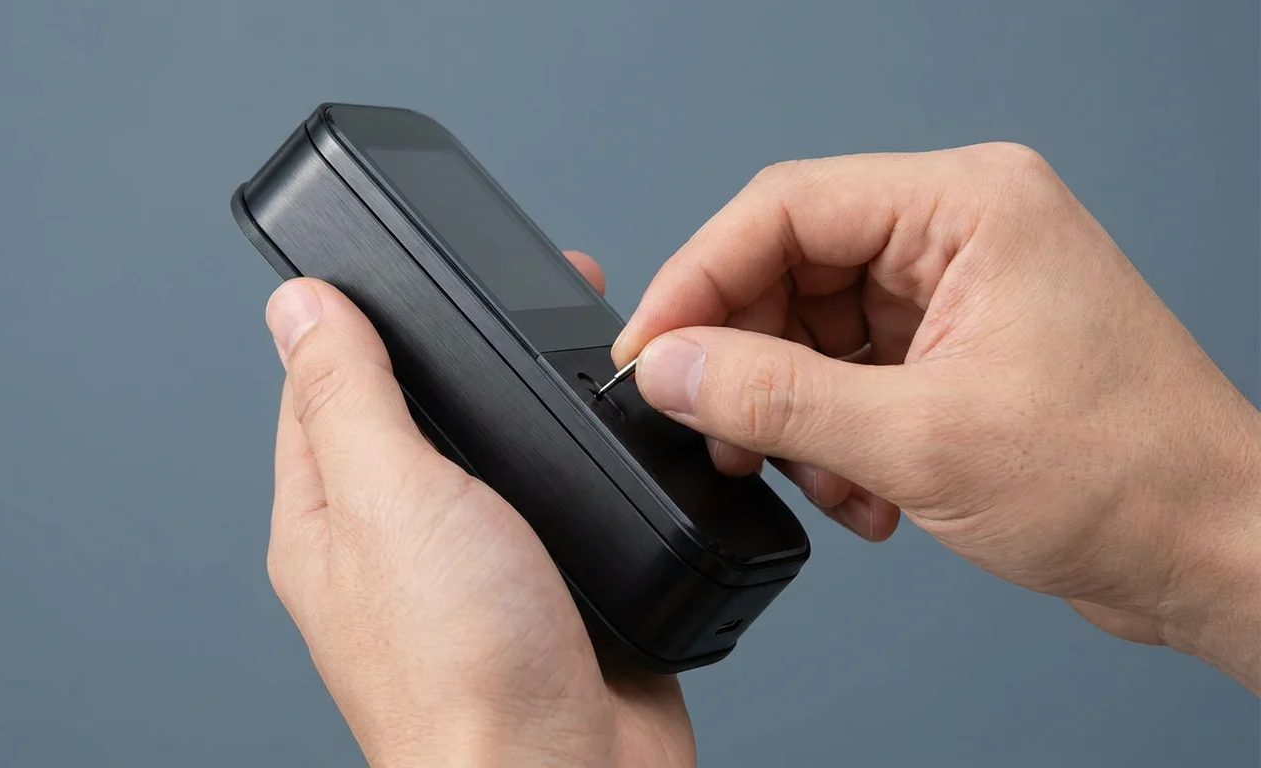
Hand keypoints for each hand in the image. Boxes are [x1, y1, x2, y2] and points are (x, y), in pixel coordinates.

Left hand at [263, 253, 693, 765]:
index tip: (399, 264)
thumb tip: (297, 306)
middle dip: (461, 349)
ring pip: (495, 450)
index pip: (319, 387)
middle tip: (513, 293)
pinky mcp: (554, 584)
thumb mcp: (390, 498)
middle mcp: (398, 543)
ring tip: (569, 345)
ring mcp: (478, 565)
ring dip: (529, 398)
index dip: (358, 318)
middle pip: (416, 411)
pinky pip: (560, 496)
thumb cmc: (463, 674)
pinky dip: (583, 457)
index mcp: (329, 520)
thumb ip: (347, 395)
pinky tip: (608, 432)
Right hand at [614, 143, 1260, 690]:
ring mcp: (956, 294)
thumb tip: (673, 370)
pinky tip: (864, 493)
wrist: (1211, 551)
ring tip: (818, 477)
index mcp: (967, 206)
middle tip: (721, 430)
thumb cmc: (1127, 476)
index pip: (785, 209)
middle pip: (791, 269)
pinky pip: (848, 375)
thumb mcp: (923, 439)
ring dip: (794, 414)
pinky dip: (834, 438)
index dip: (699, 279)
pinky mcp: (953, 351)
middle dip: (747, 361)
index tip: (651, 352)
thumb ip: (777, 398)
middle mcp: (958, 235)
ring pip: (811, 331)